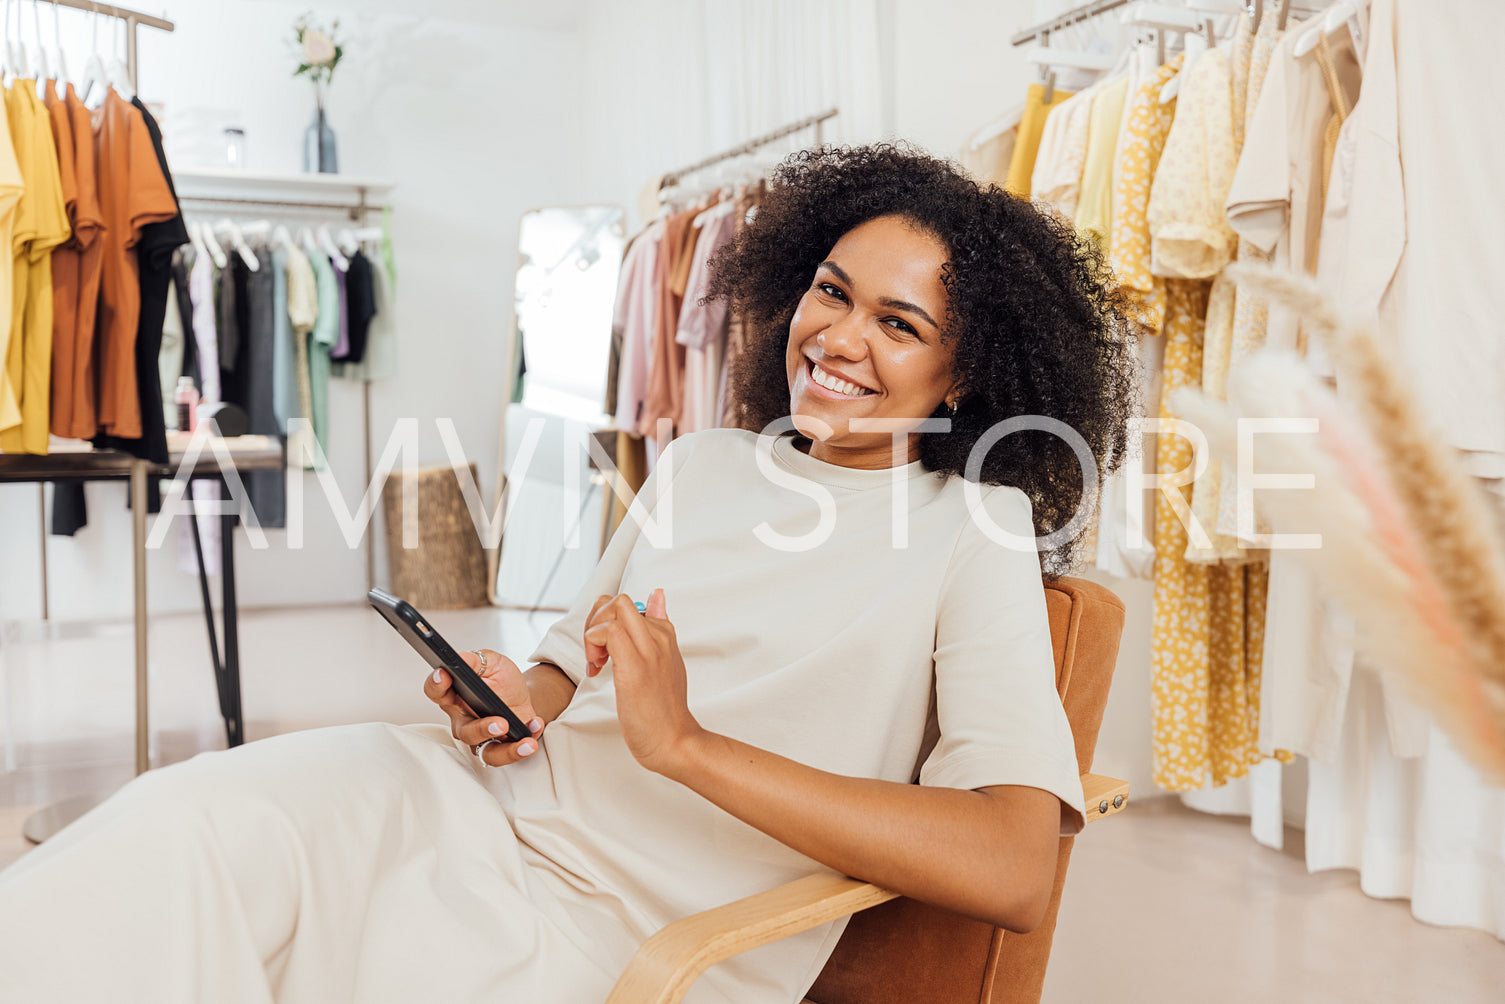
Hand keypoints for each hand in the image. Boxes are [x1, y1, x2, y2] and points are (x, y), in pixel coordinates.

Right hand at [422, 648, 544, 765]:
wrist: (521, 694)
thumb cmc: (500, 680)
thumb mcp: (491, 662)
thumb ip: (475, 659)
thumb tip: (459, 658)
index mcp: (455, 696)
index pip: (437, 691)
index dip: (436, 684)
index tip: (443, 675)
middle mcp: (465, 720)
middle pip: (465, 732)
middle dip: (482, 729)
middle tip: (500, 723)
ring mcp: (483, 736)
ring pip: (487, 752)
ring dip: (506, 751)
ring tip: (525, 742)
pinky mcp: (503, 746)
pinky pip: (512, 751)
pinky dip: (527, 742)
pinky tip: (536, 726)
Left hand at [583, 589, 704, 774]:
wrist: (674, 740)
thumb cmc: (664, 709)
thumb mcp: (666, 661)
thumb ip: (660, 628)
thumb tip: (657, 596)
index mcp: (664, 634)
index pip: (628, 605)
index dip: (607, 623)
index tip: (604, 652)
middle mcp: (658, 637)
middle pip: (618, 601)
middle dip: (596, 620)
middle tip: (595, 652)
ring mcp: (648, 651)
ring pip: (614, 610)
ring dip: (594, 633)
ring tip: (596, 662)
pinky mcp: (635, 667)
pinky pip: (609, 633)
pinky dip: (594, 645)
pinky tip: (597, 669)